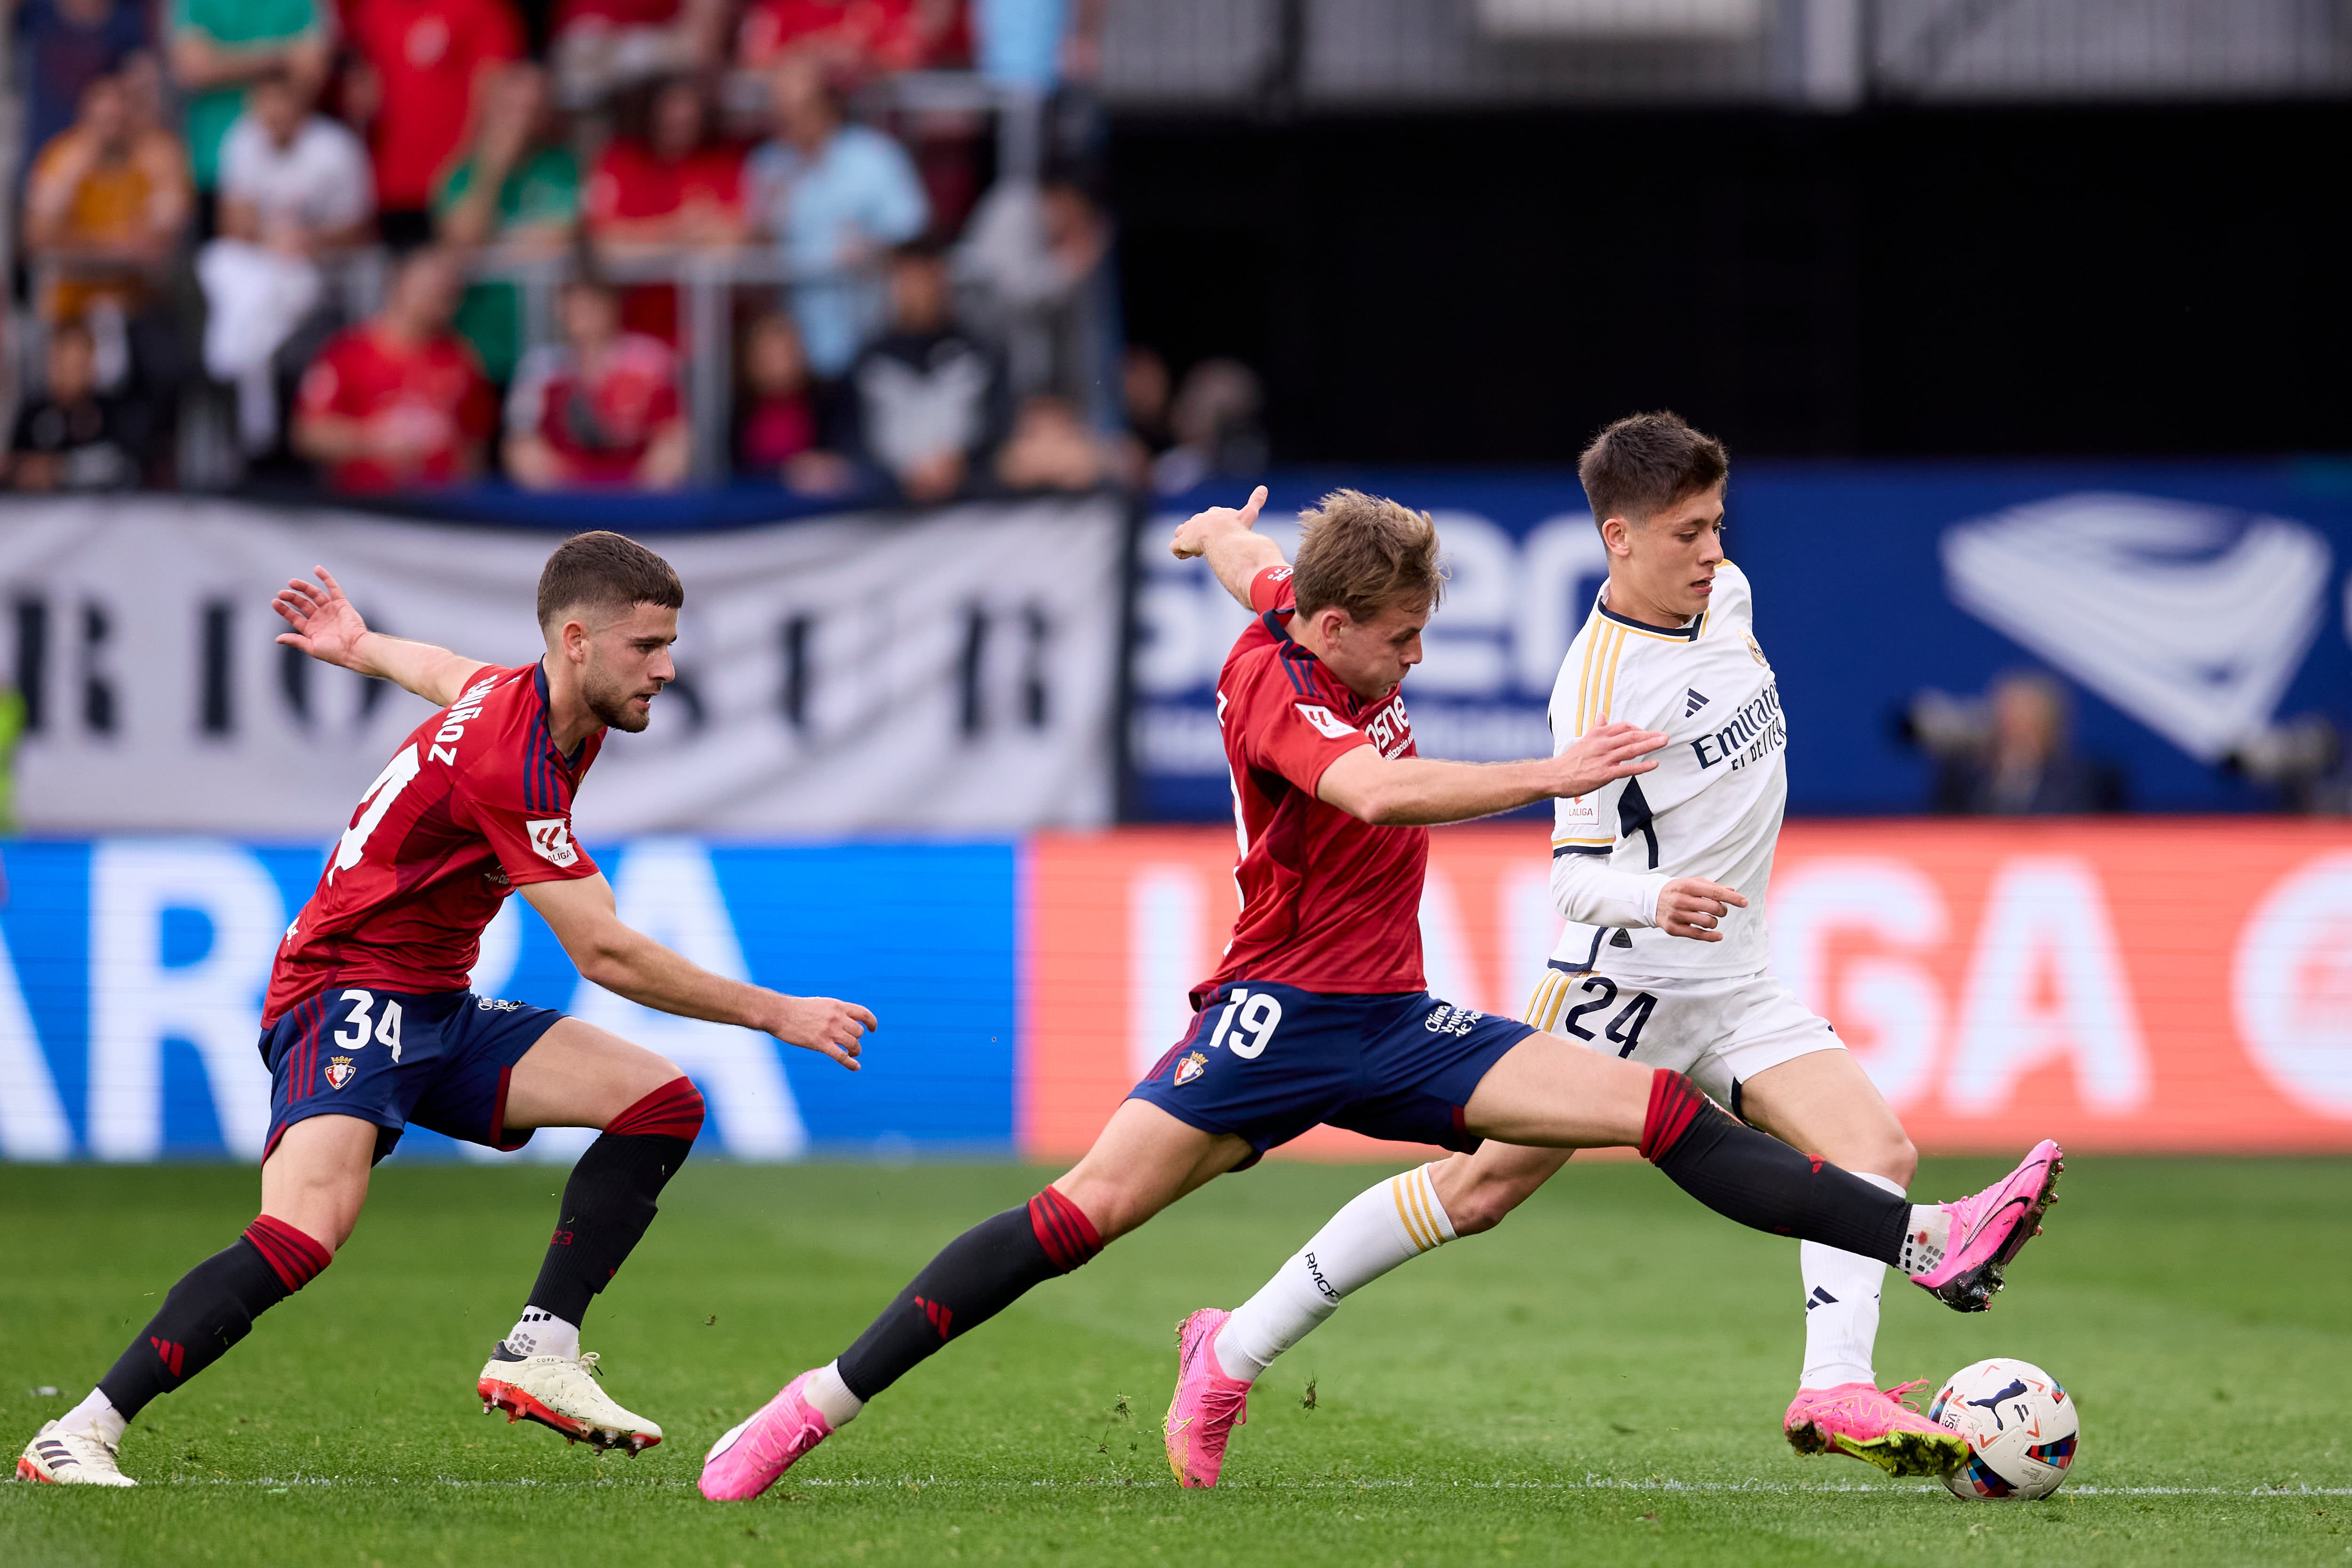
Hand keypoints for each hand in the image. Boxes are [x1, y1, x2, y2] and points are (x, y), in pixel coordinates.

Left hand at [273, 566, 370, 667]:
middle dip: (292, 597)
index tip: (275, 602)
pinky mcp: (341, 603)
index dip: (284, 609)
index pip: (295, 617)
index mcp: (313, 630)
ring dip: (303, 587)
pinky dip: (326, 578)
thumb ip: (295, 641)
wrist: (355, 648)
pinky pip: (333, 588)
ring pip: (315, 594)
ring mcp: (331, 610)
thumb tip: (278, 639)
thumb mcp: (311, 647)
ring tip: (292, 582)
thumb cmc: (335, 652)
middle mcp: (321, 618)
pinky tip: (317, 569)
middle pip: (303, 604)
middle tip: (282, 593)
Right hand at [768, 994, 877, 1070]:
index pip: (863, 1013)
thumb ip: (834, 1011)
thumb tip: (844, 1020)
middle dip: (857, 1040)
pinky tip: (856, 1067)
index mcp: (837, 1005)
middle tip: (852, 1045)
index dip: (871, 1022)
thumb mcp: (820, 1004)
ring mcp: (829, 1031)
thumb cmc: (796, 1009)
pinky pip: (842, 1056)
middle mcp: (837, 1017)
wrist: (779, 1013)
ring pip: (853, 1044)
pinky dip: (851, 1063)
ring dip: (855, 1051)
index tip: (872, 1029)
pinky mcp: (821, 1044)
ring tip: (852, 1054)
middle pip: (858, 1032)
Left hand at [1169, 484, 1266, 559]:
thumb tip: (1264, 488)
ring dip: (1187, 542)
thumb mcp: (1248, 515)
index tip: (1221, 537)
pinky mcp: (1180, 541)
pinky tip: (1191, 555)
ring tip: (1198, 550)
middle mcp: (1198, 520)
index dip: (1214, 528)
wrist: (1220, 534)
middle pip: (1195, 525)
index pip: (1210, 518)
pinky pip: (1175, 548)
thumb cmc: (1234, 527)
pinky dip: (1181, 552)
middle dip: (1201, 536)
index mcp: (1213, 514)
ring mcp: (1187, 530)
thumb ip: (1255, 502)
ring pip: (1181, 533)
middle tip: (1211, 546)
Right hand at [1550, 720, 1666, 797]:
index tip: (1646, 733)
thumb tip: (1602, 716)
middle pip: (1631, 736)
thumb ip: (1597, 728)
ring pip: (1632, 749)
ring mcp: (1605, 758)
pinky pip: (1628, 768)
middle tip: (1664, 735)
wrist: (1556, 775)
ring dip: (1650, 744)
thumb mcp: (1584, 740)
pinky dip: (1643, 766)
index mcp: (1598, 734)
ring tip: (1663, 741)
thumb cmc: (1570, 760)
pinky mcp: (1605, 773)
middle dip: (1649, 735)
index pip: (1623, 727)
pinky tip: (1654, 763)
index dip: (1637, 729)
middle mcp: (1603, 744)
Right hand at [1656, 878, 1748, 940]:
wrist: (1650, 900)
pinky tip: (1718, 935)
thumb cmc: (1677, 890)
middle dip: (1723, 910)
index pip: (1715, 892)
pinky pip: (1697, 935)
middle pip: (1713, 908)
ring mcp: (1676, 915)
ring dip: (1715, 922)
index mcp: (1687, 886)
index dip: (1732, 898)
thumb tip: (1733, 892)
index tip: (1745, 902)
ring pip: (1707, 922)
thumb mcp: (1692, 883)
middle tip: (1720, 910)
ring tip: (1711, 919)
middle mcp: (1681, 900)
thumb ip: (1712, 887)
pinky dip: (1712, 937)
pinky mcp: (1673, 928)